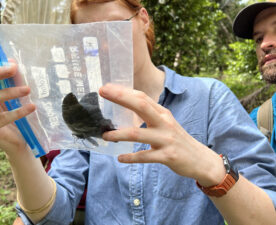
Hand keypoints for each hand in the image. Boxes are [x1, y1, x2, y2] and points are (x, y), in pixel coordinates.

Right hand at [0, 62, 35, 152]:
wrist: (12, 139)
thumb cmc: (6, 113)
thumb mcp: (4, 95)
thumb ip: (5, 80)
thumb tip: (13, 63)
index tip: (11, 65)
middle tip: (13, 69)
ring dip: (7, 92)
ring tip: (27, 89)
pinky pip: (0, 119)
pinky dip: (17, 112)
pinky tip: (31, 107)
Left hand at [100, 83, 224, 184]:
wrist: (200, 159)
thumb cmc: (177, 140)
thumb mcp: (165, 124)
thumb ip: (149, 115)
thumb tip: (126, 109)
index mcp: (162, 113)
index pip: (142, 97)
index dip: (124, 91)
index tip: (106, 87)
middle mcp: (164, 123)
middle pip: (141, 106)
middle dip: (121, 98)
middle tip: (102, 92)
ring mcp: (166, 139)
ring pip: (138, 134)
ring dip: (119, 134)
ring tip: (105, 135)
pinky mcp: (167, 156)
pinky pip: (145, 156)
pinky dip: (131, 157)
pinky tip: (120, 158)